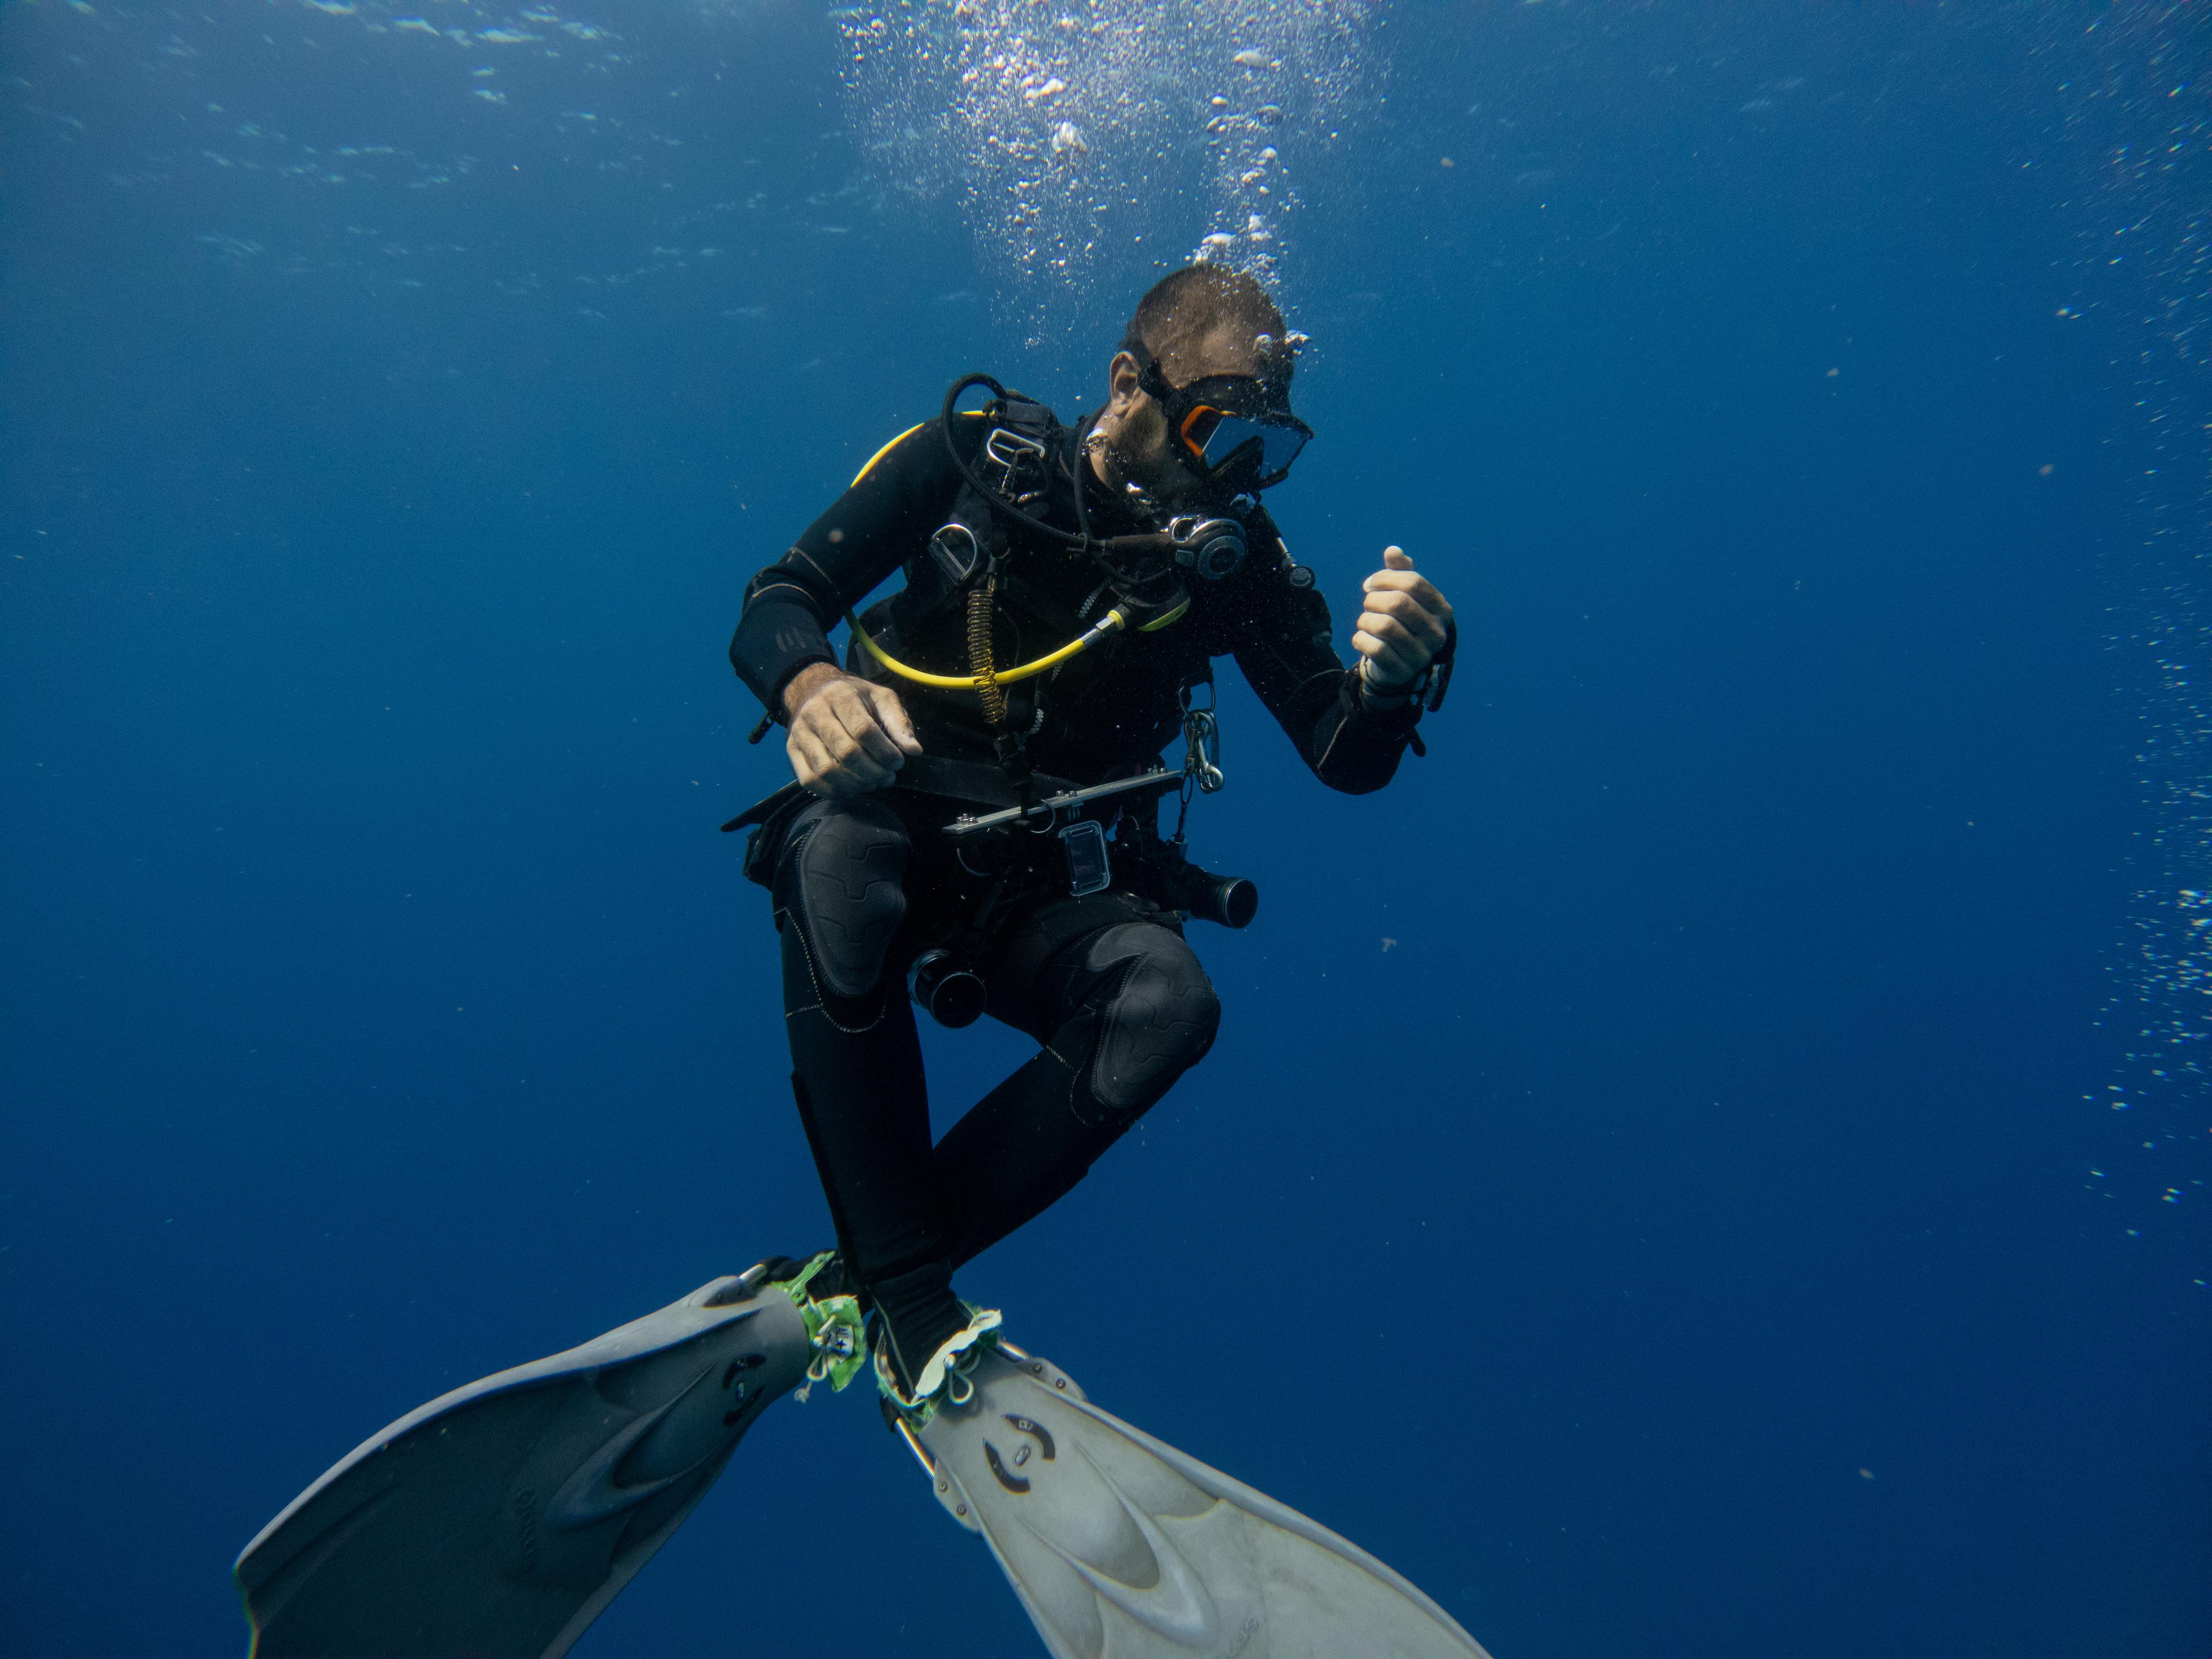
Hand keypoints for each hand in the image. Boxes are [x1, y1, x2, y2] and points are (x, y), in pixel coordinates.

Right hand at [782, 663, 922, 798]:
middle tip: (888, 777)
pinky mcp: (791, 751)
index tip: (898, 762)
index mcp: (841, 696)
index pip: (864, 731)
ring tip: (871, 783)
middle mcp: (815, 714)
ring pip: (827, 770)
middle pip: (846, 753)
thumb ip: (899, 722)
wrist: (813, 689)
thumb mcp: (881, 698)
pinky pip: (809, 780)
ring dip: (855, 784)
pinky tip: (850, 788)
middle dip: (873, 772)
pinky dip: (832, 791)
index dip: (885, 752)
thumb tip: (914, 750)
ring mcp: (799, 734)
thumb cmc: (854, 697)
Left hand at [1353, 546, 1453, 701]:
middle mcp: (1437, 633)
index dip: (1385, 578)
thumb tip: (1393, 550)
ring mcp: (1422, 655)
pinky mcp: (1402, 671)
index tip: (1371, 584)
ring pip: (1385, 626)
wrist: (1398, 663)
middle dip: (1374, 599)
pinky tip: (1362, 637)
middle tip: (1368, 604)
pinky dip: (1360, 638)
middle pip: (1398, 603)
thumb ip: (1400, 572)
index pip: (1413, 582)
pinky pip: (1375, 648)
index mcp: (1442, 610)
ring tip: (1365, 621)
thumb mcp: (1404, 595)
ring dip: (1366, 619)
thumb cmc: (1401, 622)